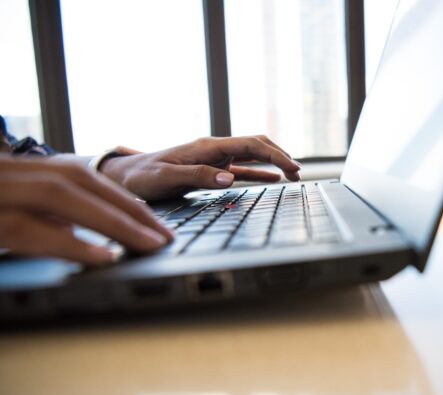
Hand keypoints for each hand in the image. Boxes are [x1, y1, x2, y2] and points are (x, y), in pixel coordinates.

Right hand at [0, 156, 172, 265]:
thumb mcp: (9, 210)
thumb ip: (38, 216)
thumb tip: (71, 230)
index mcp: (17, 171)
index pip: (80, 178)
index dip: (121, 200)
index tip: (156, 224)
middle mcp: (6, 173)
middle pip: (76, 181)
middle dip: (126, 209)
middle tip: (164, 237)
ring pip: (57, 195)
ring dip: (109, 221)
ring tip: (149, 245)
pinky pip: (26, 228)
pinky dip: (69, 243)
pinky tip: (104, 258)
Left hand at [100, 135, 300, 200]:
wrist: (123, 177)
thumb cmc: (141, 177)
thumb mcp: (166, 177)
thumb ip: (197, 176)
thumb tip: (229, 179)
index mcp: (206, 147)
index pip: (250, 144)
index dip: (275, 155)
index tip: (293, 168)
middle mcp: (213, 149)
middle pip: (256, 145)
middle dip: (280, 155)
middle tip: (298, 172)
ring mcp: (213, 159)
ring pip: (252, 155)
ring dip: (273, 162)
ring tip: (292, 174)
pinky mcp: (210, 170)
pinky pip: (241, 169)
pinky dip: (259, 172)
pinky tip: (272, 179)